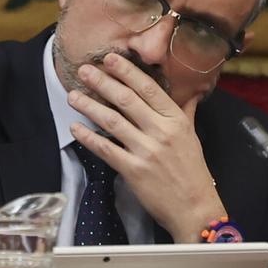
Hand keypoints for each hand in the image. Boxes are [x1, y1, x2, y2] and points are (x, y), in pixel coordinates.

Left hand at [68, 53, 225, 242]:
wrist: (195, 208)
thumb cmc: (193, 172)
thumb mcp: (192, 137)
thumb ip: (186, 112)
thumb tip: (192, 92)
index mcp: (176, 119)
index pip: (149, 88)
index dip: (127, 72)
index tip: (109, 59)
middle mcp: (161, 131)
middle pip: (127, 100)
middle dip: (102, 82)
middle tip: (84, 70)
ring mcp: (147, 151)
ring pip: (112, 121)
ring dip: (89, 106)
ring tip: (73, 95)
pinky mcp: (134, 171)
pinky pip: (106, 149)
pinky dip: (89, 137)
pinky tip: (76, 128)